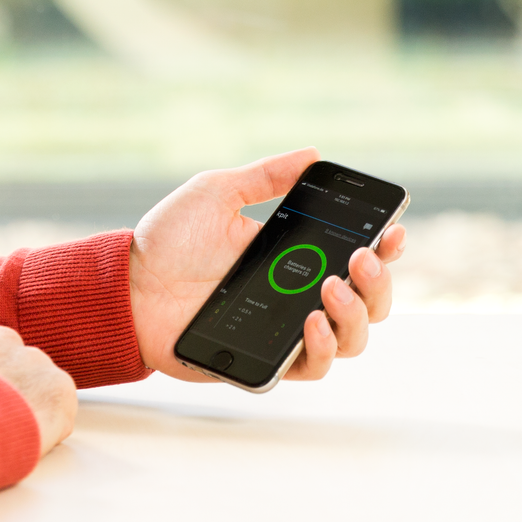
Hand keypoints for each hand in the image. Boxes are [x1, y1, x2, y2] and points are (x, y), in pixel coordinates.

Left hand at [128, 148, 407, 382]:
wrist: (128, 288)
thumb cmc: (169, 240)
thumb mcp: (217, 193)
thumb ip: (265, 176)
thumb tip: (313, 153)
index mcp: (295, 257)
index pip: (356, 257)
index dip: (386, 247)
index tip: (393, 230)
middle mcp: (299, 296)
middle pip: (371, 302)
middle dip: (379, 281)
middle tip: (360, 258)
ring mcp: (286, 332)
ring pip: (354, 339)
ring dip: (357, 313)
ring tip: (331, 288)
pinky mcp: (267, 363)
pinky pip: (313, 368)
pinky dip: (322, 347)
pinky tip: (310, 321)